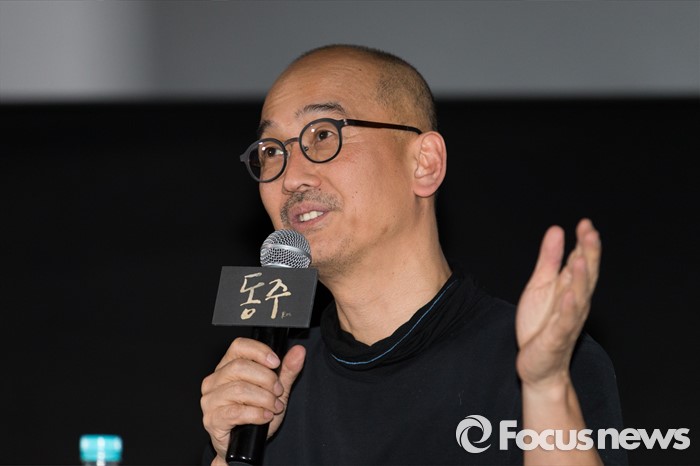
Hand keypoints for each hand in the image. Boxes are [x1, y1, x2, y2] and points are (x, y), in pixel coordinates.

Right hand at [200, 337, 305, 461]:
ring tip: (274, 407)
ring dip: (264, 398)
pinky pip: (235, 412)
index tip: (276, 362)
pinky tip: (265, 416)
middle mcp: (214, 381)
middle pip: (240, 367)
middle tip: (278, 391)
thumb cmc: (255, 416)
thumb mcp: (275, 390)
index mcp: (226, 367)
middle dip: (266, 379)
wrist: (245, 448)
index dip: (259, 351)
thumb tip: (299, 351)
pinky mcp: (212, 419)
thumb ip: (286, 370)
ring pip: (239, 389)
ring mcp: (210, 400)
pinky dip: (256, 414)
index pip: (239, 347)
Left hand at [515, 218, 600, 388]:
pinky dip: (568, 308)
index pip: (581, 261)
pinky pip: (565, 322)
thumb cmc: (541, 324)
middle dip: (588, 255)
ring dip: (580, 278)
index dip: (584, 243)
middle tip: (591, 232)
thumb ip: (549, 259)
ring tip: (580, 259)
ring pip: (578, 297)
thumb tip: (557, 229)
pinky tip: (569, 294)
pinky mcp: (556, 337)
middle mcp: (575, 302)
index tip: (585, 223)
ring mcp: (568, 320)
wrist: (538, 364)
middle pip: (585, 276)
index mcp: (571, 288)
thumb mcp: (540, 285)